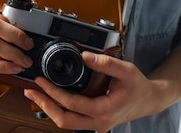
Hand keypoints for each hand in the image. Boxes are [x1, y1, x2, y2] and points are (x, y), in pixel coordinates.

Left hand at [23, 52, 170, 132]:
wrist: (149, 99)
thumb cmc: (138, 86)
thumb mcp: (126, 69)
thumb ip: (105, 62)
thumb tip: (84, 55)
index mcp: (106, 110)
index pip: (72, 104)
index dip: (54, 93)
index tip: (42, 80)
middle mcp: (99, 121)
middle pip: (64, 121)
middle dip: (45, 106)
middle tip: (31, 91)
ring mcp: (96, 124)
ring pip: (67, 123)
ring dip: (49, 109)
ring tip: (36, 94)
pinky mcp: (94, 121)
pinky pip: (72, 120)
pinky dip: (59, 109)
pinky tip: (50, 98)